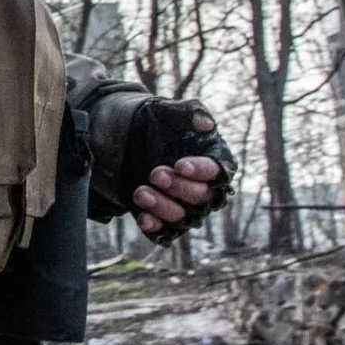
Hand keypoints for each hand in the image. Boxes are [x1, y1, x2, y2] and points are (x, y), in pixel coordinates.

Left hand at [131, 111, 224, 239]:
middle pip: (201, 197)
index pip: (217, 172)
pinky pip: (165, 231)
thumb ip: (189, 113)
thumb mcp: (169, 112)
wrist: (126, 138)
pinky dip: (156, 228)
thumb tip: (205, 123)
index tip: (180, 165)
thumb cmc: (158, 123)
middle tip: (155, 174)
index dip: (201, 171)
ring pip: (183, 217)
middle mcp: (203, 190)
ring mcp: (184, 207)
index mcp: (212, 164)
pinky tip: (143, 218)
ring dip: (163, 207)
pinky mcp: (164, 218)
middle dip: (178, 188)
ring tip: (141, 193)